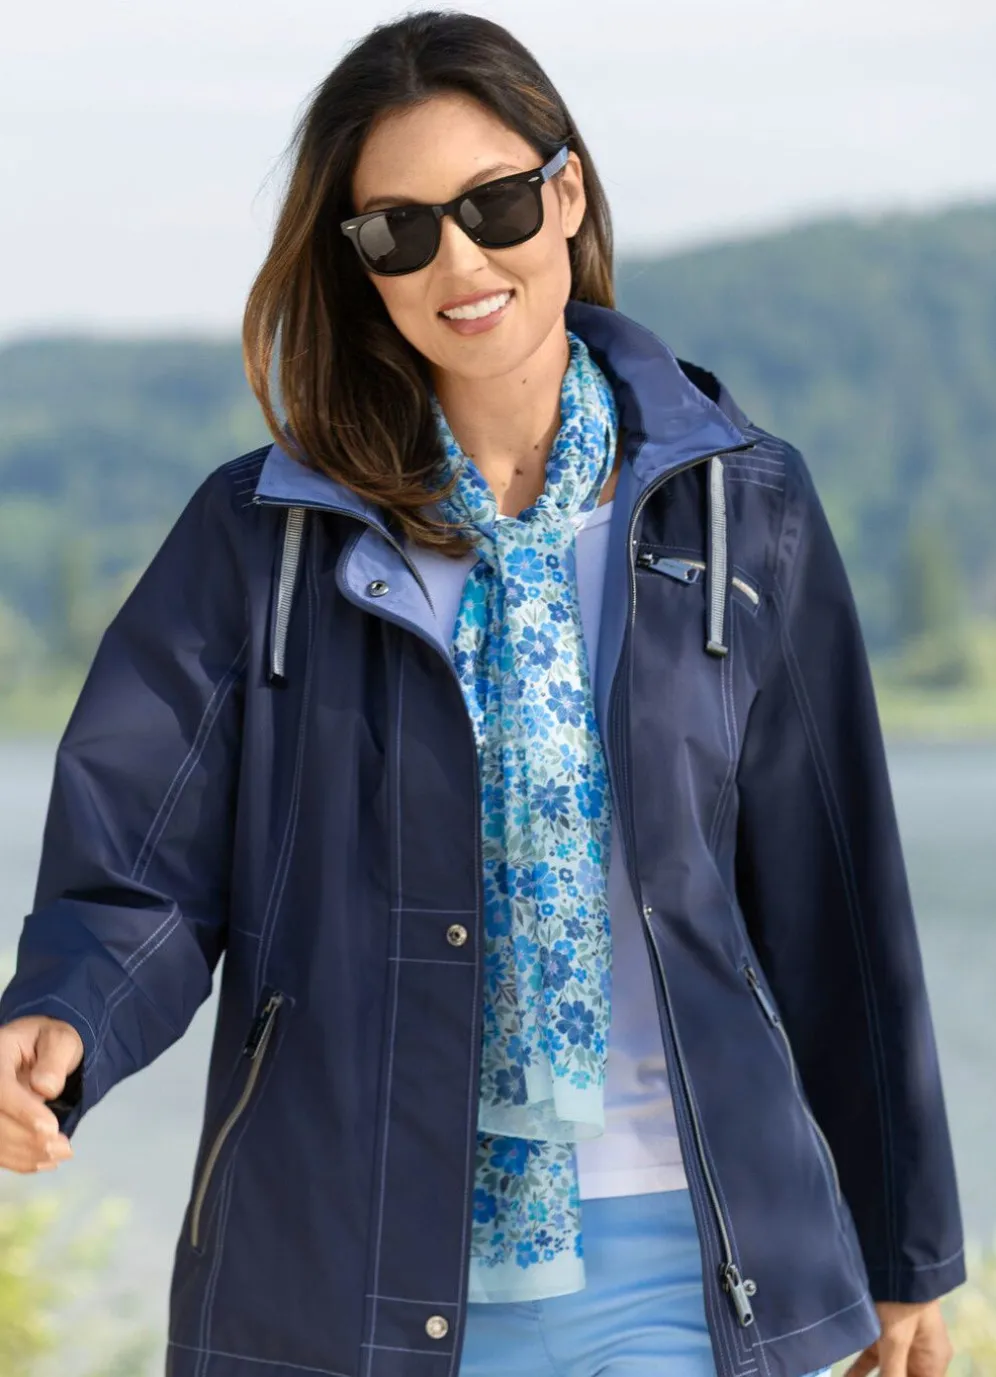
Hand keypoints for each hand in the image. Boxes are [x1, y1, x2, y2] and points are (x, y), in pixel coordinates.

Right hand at [0, 1015, 83, 1173]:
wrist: (40, 1051)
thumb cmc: (51, 1043)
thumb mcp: (61, 1040)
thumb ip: (54, 1060)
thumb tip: (45, 1088)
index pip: (0, 1088)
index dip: (22, 1110)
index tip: (51, 1129)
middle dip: (28, 1139)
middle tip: (64, 1148)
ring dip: (26, 1154)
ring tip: (61, 1154)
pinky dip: (19, 1160)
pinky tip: (45, 1162)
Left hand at [845, 1299, 953, 1375]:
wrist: (895, 1260)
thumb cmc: (902, 1302)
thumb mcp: (896, 1340)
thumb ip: (893, 1373)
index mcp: (933, 1361)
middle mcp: (921, 1356)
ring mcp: (902, 1344)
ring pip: (886, 1371)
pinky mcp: (884, 1332)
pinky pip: (873, 1358)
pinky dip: (860, 1369)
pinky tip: (845, 1376)